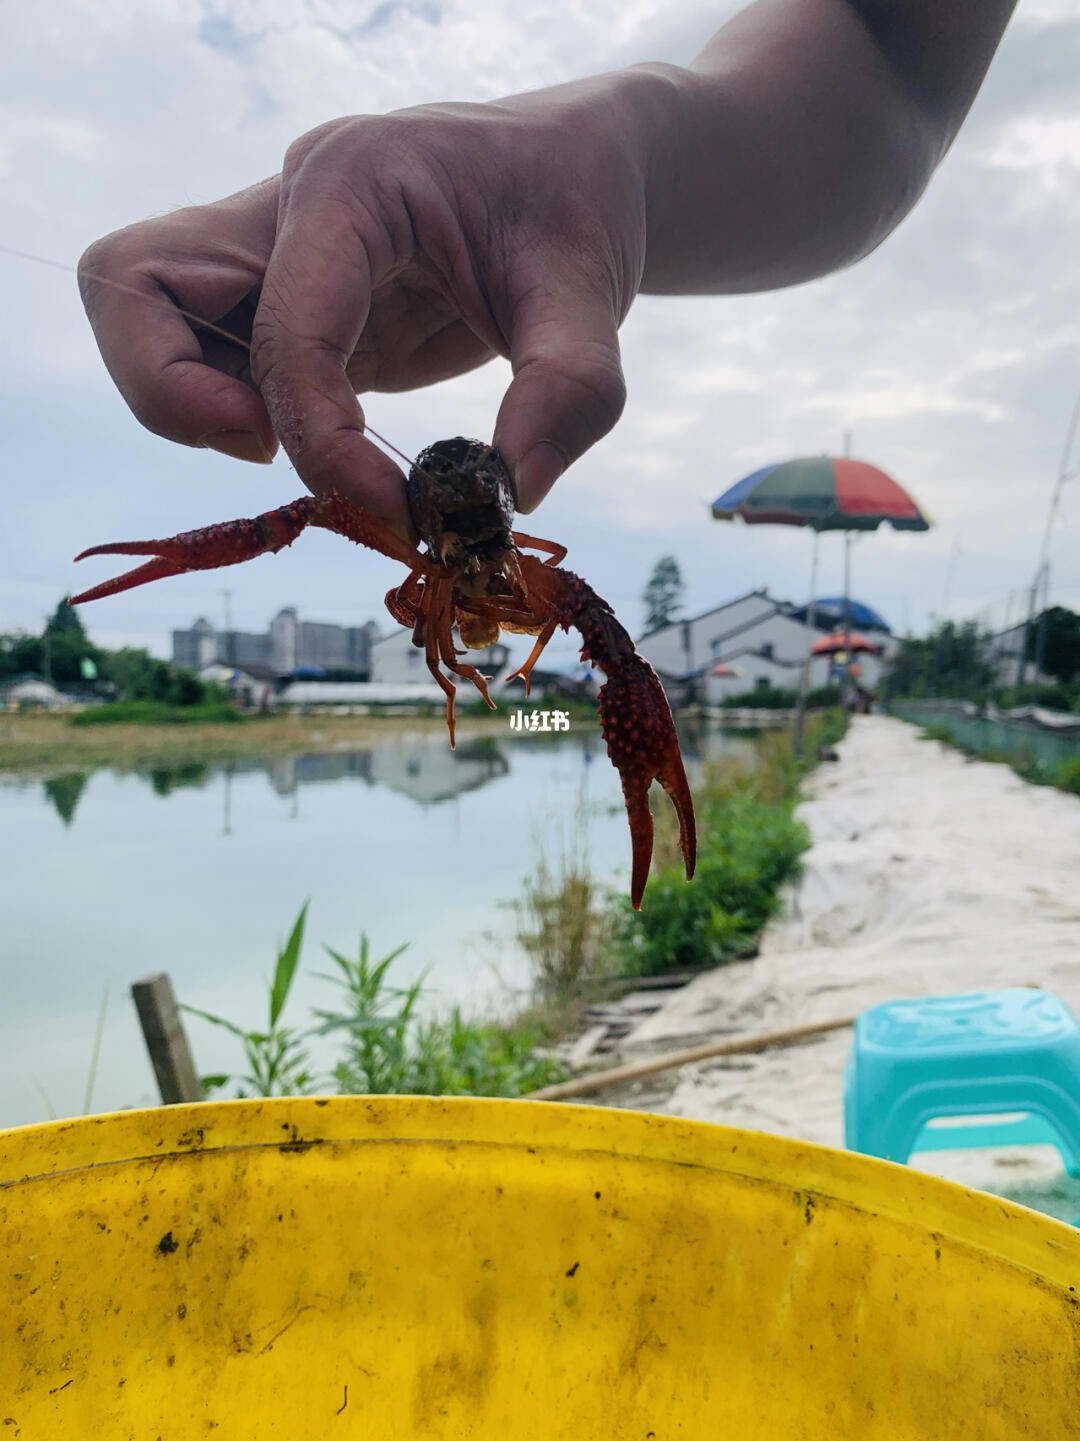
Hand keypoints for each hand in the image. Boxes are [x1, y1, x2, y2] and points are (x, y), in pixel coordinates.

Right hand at [78, 78, 648, 534]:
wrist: (566, 173)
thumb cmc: (572, 210)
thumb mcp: (592, 294)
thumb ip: (569, 391)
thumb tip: (507, 492)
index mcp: (352, 183)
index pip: (284, 325)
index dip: (320, 439)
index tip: (400, 507)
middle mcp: (285, 205)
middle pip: (134, 285)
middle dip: (180, 398)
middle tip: (274, 453)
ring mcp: (269, 249)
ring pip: (142, 315)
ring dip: (191, 404)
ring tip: (305, 448)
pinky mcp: (278, 298)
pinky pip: (198, 353)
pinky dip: (228, 410)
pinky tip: (325, 440)